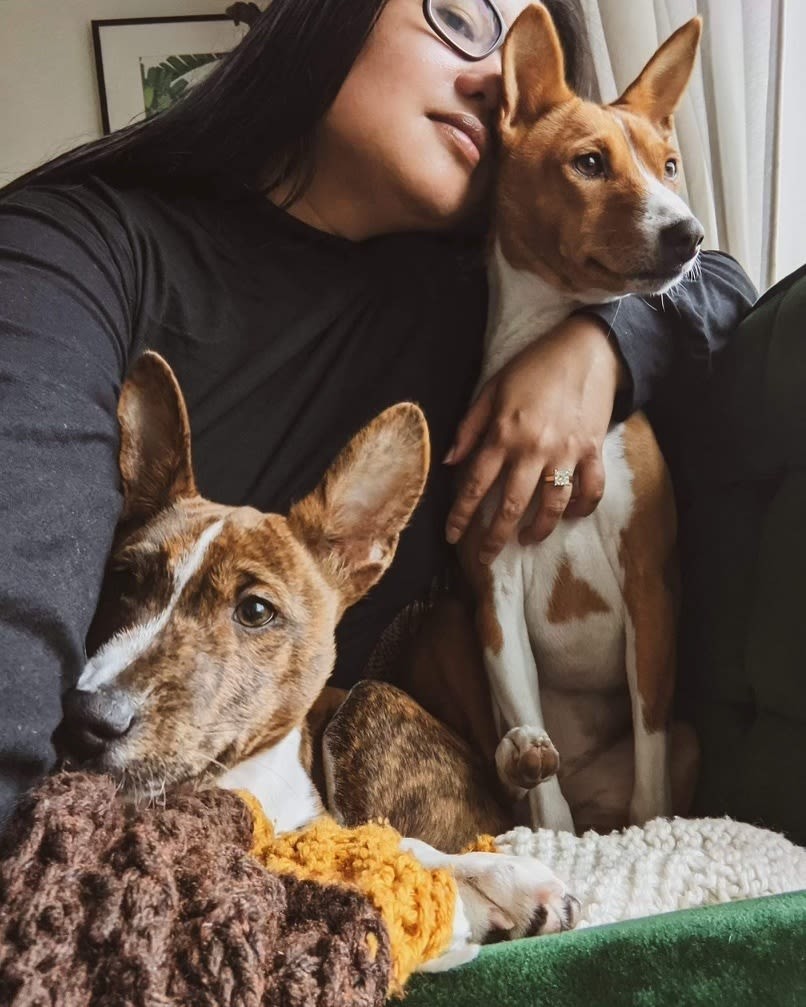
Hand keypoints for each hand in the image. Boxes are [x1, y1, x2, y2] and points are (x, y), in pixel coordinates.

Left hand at [444, 314, 625, 563]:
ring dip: (538, 529)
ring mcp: (566, 453)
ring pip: (551, 505)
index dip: (462, 515)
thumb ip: (470, 428)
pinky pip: (590, 490)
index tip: (453, 537)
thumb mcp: (492, 389)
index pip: (475, 485)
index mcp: (504, 434)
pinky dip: (582, 508)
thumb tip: (450, 462)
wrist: (587, 349)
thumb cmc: (533, 367)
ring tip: (526, 539)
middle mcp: (534, 449)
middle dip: (495, 537)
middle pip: (511, 505)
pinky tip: (570, 516)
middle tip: (486, 556)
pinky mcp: (593, 451)